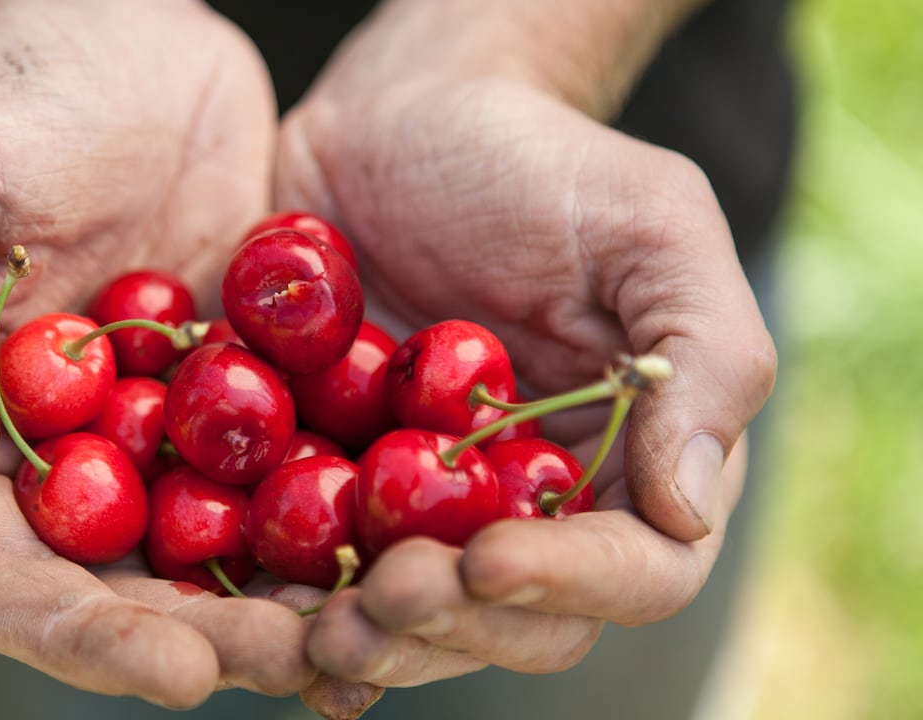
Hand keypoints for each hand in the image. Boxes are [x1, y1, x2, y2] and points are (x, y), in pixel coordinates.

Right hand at [0, 0, 365, 709]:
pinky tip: (414, 542)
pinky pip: (292, 468)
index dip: (87, 639)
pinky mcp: (245, 389)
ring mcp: (162, 430)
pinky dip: (344, 513)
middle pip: (130, 592)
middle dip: (212, 639)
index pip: (8, 582)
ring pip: (221, 550)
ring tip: (377, 627)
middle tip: (305, 661)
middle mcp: (69, 457)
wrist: (118, 28)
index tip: (181, 668)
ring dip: (292, 602)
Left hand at [274, 4, 775, 684]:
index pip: (637, 570)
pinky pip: (320, 572)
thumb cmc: (537, 164)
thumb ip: (702, 354)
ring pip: (416, 622)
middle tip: (384, 597)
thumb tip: (691, 508)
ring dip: (370, 641)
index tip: (488, 557)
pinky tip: (258, 616)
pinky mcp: (340, 488)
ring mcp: (433, 510)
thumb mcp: (648, 225)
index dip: (569, 583)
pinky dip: (292, 610)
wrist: (397, 125)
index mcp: (632, 462)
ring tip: (310, 624)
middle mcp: (535, 509)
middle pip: (516, 622)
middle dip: (452, 627)